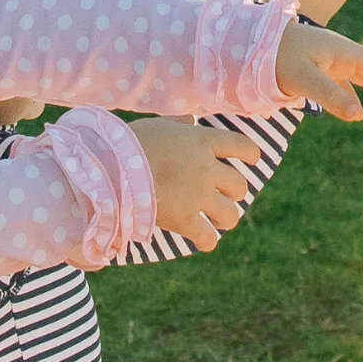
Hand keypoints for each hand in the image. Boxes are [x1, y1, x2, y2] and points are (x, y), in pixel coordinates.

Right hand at [127, 116, 251, 251]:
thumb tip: (189, 120)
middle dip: (234, 191)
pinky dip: (207, 241)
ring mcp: (198, 196)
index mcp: (202, 141)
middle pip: (239, 185)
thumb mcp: (159, 126)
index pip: (243, 147)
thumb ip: (179, 124)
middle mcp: (206, 169)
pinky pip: (208, 238)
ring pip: (230, 214)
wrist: (111, 168)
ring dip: (226, 218)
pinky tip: (202, 240)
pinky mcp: (184, 220)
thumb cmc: (130, 143)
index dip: (251, 155)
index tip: (251, 160)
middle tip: (224, 195)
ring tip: (218, 219)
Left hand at [275, 17, 362, 125]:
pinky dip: (362, 97)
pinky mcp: (320, 69)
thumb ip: (329, 96)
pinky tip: (360, 112)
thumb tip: (359, 115)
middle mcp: (343, 54)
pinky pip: (350, 83)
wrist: (248, 42)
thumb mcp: (301, 78)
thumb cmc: (272, 57)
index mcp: (344, 52)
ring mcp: (332, 61)